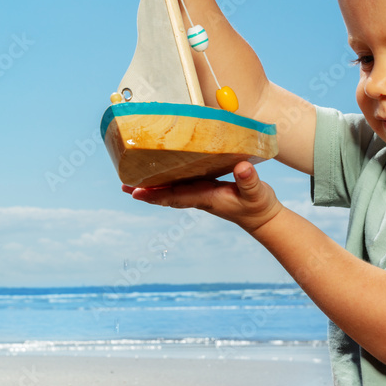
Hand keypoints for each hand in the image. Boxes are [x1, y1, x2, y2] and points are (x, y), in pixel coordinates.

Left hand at [123, 162, 283, 234]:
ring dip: (152, 186)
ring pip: (171, 189)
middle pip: (166, 195)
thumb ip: (249, 181)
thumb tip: (242, 168)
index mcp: (206, 198)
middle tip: (123, 186)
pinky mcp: (206, 188)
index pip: (175, 196)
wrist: (262, 218)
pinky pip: (180, 184)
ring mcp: (201, 194)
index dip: (155, 194)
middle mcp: (199, 197)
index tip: (135, 192)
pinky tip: (159, 173)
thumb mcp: (257, 193)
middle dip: (145, 191)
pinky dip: (166, 181)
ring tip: (132, 180)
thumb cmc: (259, 206)